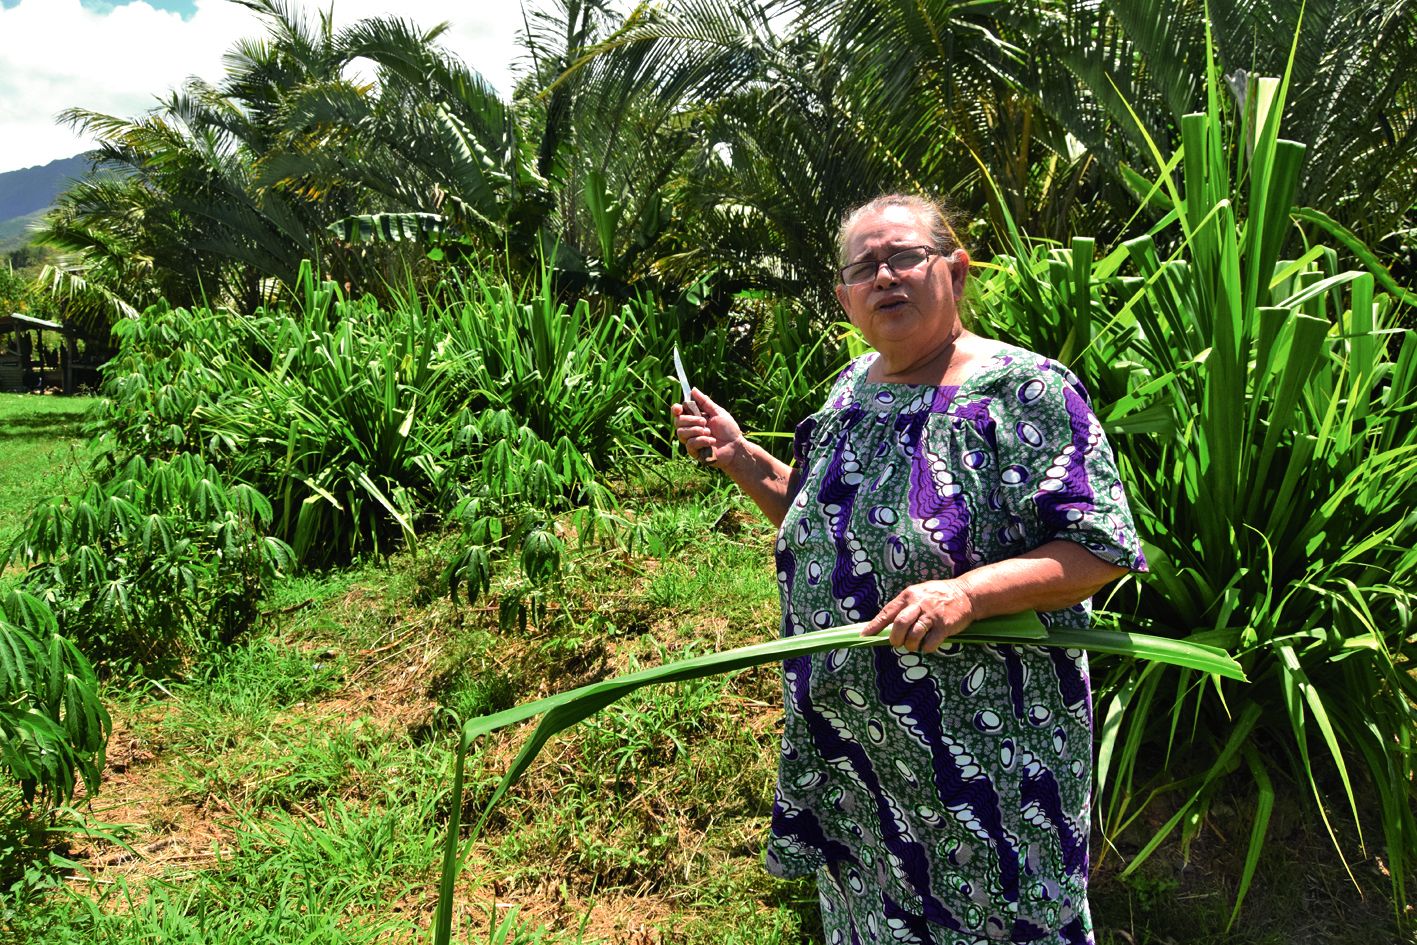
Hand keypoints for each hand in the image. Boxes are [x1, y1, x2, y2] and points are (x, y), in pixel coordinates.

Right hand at [671, 389, 744, 465]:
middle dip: (690, 420)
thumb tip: (693, 389)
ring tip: (709, 432)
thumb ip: (705, 402)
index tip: (679, 408)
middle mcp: (690, 429)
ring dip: (696, 430)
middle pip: (677, 422)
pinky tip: (712, 441)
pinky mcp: (694, 452)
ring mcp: (691, 441)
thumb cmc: (728, 429)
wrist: (736, 446)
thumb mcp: (717, 412)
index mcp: (694, 418)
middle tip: (704, 421)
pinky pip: (690, 444)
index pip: (678, 413)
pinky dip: (702, 440)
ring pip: (681, 433)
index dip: (676, 409)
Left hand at [860, 580, 975, 652]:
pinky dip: (925, 648)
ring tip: (912, 645)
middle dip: (895, 638)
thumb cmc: (938, 596)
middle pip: (899, 625)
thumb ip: (904, 606)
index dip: (875, 625)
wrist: (966, 594)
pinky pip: (929, 643)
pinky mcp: (945, 626)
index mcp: (909, 595)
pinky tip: (927, 645)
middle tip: (896, 643)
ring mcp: (932, 615)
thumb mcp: (919, 593)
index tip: (864, 635)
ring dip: (910, 645)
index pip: (887, 612)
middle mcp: (919, 603)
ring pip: (913, 636)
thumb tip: (886, 624)